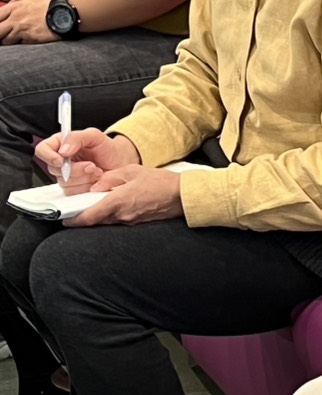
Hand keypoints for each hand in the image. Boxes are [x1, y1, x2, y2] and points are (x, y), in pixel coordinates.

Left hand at [0, 0, 59, 44]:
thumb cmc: (47, 8)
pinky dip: (19, 44)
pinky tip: (25, 41)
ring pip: (5, 40)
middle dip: (0, 33)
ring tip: (16, 38)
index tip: (0, 27)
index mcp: (13, 7)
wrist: (64, 14)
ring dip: (8, 40)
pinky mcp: (29, 38)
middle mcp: (14, 18)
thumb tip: (4, 8)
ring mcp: (21, 28)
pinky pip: (18, 44)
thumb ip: (13, 3)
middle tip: (4, 35)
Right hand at [36, 129, 141, 193]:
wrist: (120, 163)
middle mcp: (60, 161)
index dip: (48, 156)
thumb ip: (76, 138)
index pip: (42, 150)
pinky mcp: (74, 188)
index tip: (61, 160)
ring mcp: (66, 176)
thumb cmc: (107, 148)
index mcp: (60, 144)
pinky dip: (87, 186)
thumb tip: (63, 150)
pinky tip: (95, 180)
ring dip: (84, 178)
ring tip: (97, 171)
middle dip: (75, 169)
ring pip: (64, 182)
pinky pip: (73, 192)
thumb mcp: (94, 136)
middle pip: (54, 169)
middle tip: (92, 165)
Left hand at [66, 165, 182, 226]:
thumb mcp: (132, 171)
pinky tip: (116, 204)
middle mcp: (122, 215)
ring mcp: (131, 221)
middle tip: (80, 206)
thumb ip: (110, 178)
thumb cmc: (161, 182)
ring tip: (100, 202)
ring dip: (100, 214)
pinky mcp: (138, 223)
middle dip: (86, 215)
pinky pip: (119, 220)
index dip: (74, 220)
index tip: (65, 218)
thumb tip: (95, 186)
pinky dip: (112, 214)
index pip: (89, 217)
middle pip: (96, 220)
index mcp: (118, 202)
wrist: (183, 196)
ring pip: (107, 220)